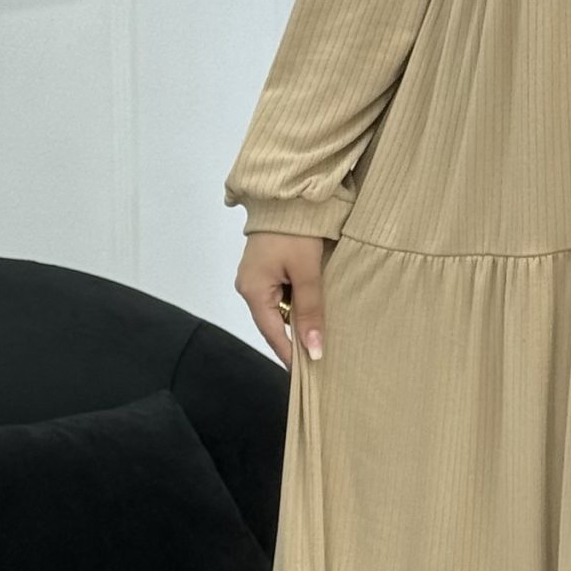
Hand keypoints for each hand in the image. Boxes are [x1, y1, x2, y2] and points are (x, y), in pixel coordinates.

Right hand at [235, 232, 329, 366]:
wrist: (287, 195)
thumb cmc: (295, 233)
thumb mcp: (307, 273)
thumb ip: (310, 311)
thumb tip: (313, 351)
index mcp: (252, 291)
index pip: (271, 334)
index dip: (290, 355)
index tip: (309, 375)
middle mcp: (249, 286)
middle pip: (273, 323)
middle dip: (295, 340)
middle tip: (320, 359)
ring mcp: (256, 276)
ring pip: (279, 309)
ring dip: (298, 320)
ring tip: (321, 338)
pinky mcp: (266, 267)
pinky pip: (282, 294)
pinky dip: (297, 304)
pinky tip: (315, 311)